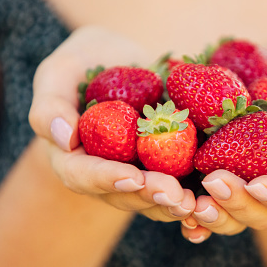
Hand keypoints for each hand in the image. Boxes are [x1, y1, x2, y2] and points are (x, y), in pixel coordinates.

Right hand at [29, 26, 193, 221]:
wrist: (126, 62)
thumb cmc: (87, 62)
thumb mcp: (61, 70)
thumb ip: (50, 102)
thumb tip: (62, 138)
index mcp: (75, 156)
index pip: (84, 175)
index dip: (106, 180)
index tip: (131, 178)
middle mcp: (108, 173)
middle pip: (126, 194)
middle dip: (151, 196)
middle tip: (175, 196)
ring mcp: (140, 173)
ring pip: (156, 198)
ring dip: (177, 204)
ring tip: (199, 202)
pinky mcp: (169, 165)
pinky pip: (182, 186)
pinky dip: (198, 195)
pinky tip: (216, 197)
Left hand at [180, 155, 266, 242]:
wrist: (266, 55)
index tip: (260, 185)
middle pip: (261, 214)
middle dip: (239, 205)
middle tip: (215, 182)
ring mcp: (240, 175)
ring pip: (228, 214)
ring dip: (210, 215)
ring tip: (189, 202)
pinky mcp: (210, 164)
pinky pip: (198, 196)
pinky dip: (186, 208)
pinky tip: (174, 206)